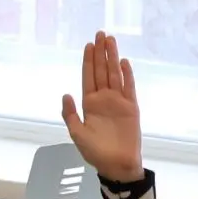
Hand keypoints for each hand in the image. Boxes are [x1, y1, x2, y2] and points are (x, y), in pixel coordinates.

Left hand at [61, 33, 142, 182]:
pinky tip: (124, 63)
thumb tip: (66, 93)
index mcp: (89, 103)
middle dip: (101, 52)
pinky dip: (127, 75)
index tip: (88, 44)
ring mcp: (118, 102)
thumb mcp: (76, 134)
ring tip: (111, 41)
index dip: (88, 60)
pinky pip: (129, 88)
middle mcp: (104, 99)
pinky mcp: (131, 108)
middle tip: (101, 33)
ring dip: (113, 58)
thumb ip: (70, 114)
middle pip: (102, 71)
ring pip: (115, 75)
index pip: (88, 76)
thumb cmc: (95, 152)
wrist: (116, 165)